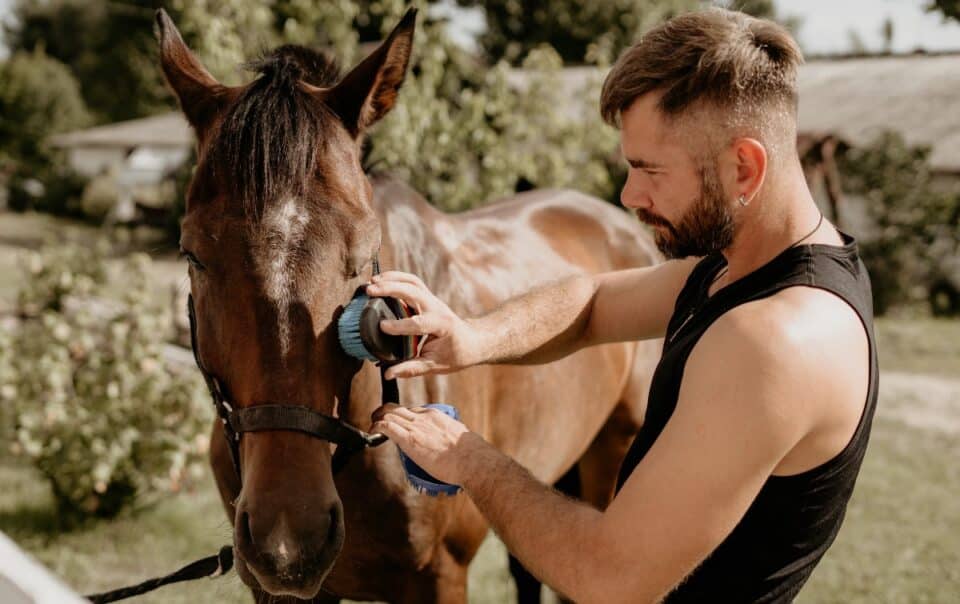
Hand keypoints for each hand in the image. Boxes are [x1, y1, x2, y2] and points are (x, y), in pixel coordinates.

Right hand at [365, 271, 482, 378]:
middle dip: (391, 289)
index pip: (418, 323)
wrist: (472, 341)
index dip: (399, 325)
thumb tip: (388, 374)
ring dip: (392, 279)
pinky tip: (380, 280)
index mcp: (442, 325)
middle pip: (414, 292)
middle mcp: (437, 308)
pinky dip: (396, 278)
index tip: (381, 327)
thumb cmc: (456, 354)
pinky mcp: (427, 297)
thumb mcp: (435, 365)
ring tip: (372, 281)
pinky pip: (412, 282)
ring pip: (412, 281)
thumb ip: (411, 369)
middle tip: (370, 291)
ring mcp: (432, 300)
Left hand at [371, 404, 483, 485]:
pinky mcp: (409, 440)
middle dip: (384, 412)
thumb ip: (449, 434)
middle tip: (378, 418)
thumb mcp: (458, 435)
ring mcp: (416, 428)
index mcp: (435, 416)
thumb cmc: (469, 453)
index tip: (398, 423)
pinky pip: (387, 427)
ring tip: (372, 425)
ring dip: (377, 418)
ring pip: (389, 414)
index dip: (402, 416)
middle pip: (397, 409)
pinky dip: (376, 427)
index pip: (412, 411)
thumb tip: (449, 442)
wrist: (471, 460)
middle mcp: (423, 418)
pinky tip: (372, 431)